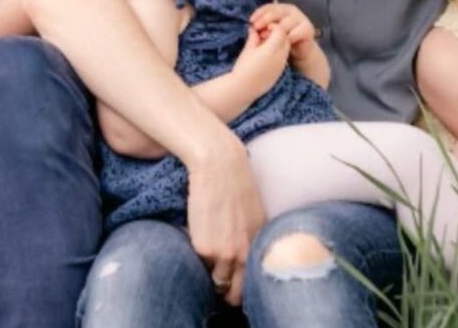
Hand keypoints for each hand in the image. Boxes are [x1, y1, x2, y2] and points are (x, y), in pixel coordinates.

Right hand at [186, 137, 264, 305]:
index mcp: (260, 245)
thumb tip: (241, 256)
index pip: (251, 282)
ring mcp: (225, 254)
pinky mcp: (204, 248)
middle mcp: (246, 254)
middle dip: (226, 291)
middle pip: (234, 292)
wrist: (219, 164)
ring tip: (207, 261)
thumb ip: (251, 238)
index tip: (232, 283)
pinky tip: (197, 242)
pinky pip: (200, 265)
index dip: (240, 285)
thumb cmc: (235, 183)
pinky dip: (197, 259)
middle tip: (218, 281)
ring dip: (210, 276)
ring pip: (216, 281)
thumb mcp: (255, 214)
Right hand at [233, 24, 289, 99]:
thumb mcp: (248, 49)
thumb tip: (254, 30)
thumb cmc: (243, 67)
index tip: (262, 28)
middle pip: (285, 39)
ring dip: (278, 44)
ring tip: (264, 45)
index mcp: (272, 48)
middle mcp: (280, 56)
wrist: (244, 88)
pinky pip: (283, 58)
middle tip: (264, 35)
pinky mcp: (280, 73)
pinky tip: (266, 56)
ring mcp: (281, 65)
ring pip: (286, 49)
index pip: (279, 31)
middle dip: (277, 34)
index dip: (272, 27)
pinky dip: (278, 53)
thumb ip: (253, 37)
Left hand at [249, 2, 314, 47]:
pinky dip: (287, 38)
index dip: (259, 13)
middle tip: (256, 28)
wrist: (300, 50)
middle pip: (276, 12)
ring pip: (285, 23)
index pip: (269, 7)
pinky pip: (295, 33)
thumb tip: (250, 27)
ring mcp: (301, 18)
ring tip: (265, 37)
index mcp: (282, 8)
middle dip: (265, 19)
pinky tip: (281, 43)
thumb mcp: (271, 32)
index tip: (251, 21)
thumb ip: (263, 27)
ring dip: (274, 30)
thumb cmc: (283, 39)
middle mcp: (292, 10)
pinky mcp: (308, 29)